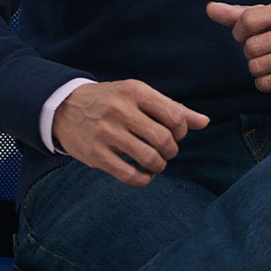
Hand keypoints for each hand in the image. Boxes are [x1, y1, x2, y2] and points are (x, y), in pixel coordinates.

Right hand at [52, 80, 208, 186]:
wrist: (65, 107)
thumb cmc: (113, 101)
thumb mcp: (141, 96)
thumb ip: (172, 108)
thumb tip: (205, 122)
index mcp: (136, 91)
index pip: (175, 115)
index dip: (182, 130)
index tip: (175, 134)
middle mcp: (121, 110)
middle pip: (164, 139)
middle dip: (172, 150)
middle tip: (167, 151)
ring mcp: (106, 133)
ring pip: (149, 157)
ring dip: (160, 165)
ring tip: (157, 162)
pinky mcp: (95, 154)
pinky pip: (128, 175)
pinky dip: (144, 179)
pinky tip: (145, 174)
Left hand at [206, 0, 270, 93]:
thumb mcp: (269, 15)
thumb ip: (238, 13)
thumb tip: (210, 8)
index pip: (247, 20)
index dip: (240, 31)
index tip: (247, 34)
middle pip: (250, 47)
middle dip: (250, 51)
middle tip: (263, 49)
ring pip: (255, 67)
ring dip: (257, 66)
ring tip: (270, 60)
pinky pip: (264, 84)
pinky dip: (264, 81)